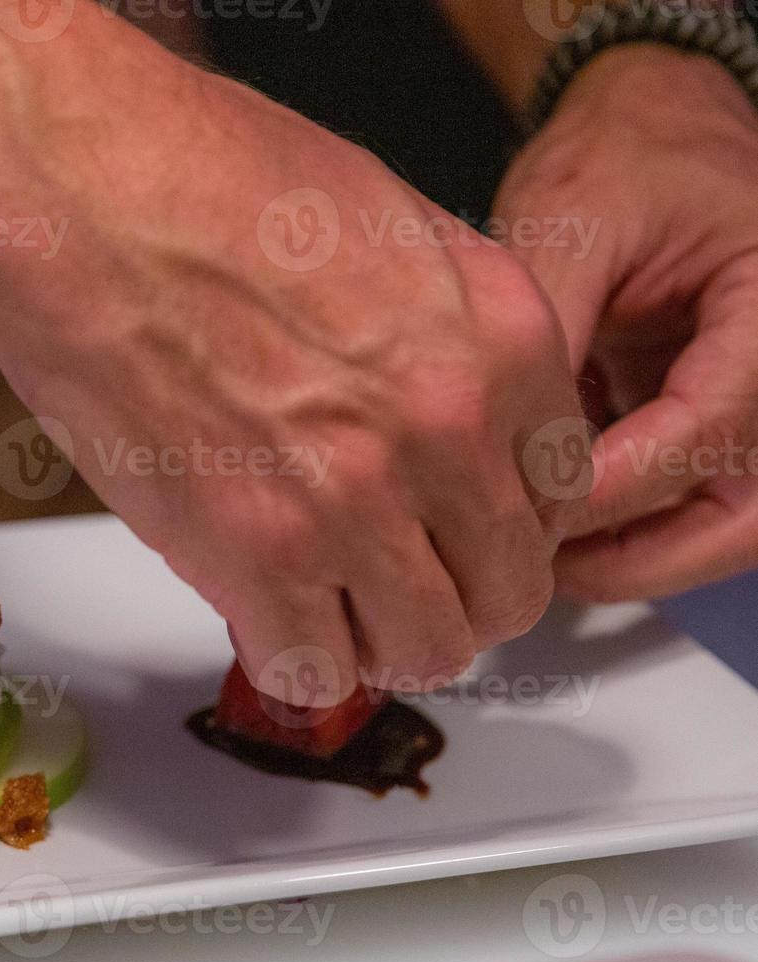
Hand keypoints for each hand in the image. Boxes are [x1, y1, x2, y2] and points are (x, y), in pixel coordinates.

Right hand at [0, 57, 583, 703]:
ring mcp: (355, 499)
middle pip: (509, 588)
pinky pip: (315, 671)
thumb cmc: (197, 179)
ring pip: (426, 647)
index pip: (561, 494)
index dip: (501, 522)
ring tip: (331, 606)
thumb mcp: (383, 222)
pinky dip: (297, 659)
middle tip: (398, 581)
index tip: (457, 529)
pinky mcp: (254, 552)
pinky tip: (269, 614)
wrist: (79, 194)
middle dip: (456, 594)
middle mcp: (449, 427)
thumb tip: (439, 410)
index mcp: (499, 336)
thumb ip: (440, 330)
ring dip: (381, 639)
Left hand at [494, 46, 757, 600]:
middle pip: (741, 514)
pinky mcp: (717, 417)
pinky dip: (619, 518)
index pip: (712, 428)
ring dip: (628, 551)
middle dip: (639, 556)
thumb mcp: (578, 218)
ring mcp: (755, 399)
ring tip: (525, 551)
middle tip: (533, 567)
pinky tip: (538, 514)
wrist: (650, 127)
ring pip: (717, 522)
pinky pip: (686, 495)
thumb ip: (547, 331)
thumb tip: (498, 446)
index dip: (616, 484)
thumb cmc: (628, 156)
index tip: (529, 510)